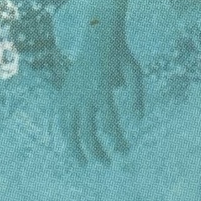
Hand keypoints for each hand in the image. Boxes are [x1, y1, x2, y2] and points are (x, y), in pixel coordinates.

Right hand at [58, 23, 146, 165]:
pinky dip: (65, 132)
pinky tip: (72, 143)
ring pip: (68, 128)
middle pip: (87, 132)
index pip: (109, 125)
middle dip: (97, 152)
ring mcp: (71, 94)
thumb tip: (138, 123)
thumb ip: (136, 98)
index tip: (125, 154)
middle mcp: (84, 95)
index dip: (117, 142)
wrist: (98, 35)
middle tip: (107, 164)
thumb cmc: (120, 56)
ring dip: (75, 148)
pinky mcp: (65, 92)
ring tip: (82, 164)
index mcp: (102, 90)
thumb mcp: (135, 73)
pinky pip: (62, 117)